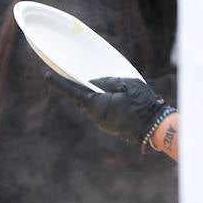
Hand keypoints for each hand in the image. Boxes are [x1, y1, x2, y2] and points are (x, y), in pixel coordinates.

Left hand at [44, 74, 171, 144]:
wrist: (154, 127)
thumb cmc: (141, 104)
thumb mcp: (127, 84)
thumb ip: (107, 81)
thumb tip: (93, 82)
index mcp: (95, 104)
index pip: (72, 91)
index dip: (59, 83)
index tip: (47, 75)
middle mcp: (94, 115)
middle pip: (81, 98)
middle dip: (79, 88)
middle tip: (75, 76)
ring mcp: (101, 123)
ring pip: (91, 106)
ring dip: (93, 97)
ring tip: (100, 86)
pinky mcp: (108, 126)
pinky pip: (100, 112)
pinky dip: (102, 104)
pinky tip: (111, 98)